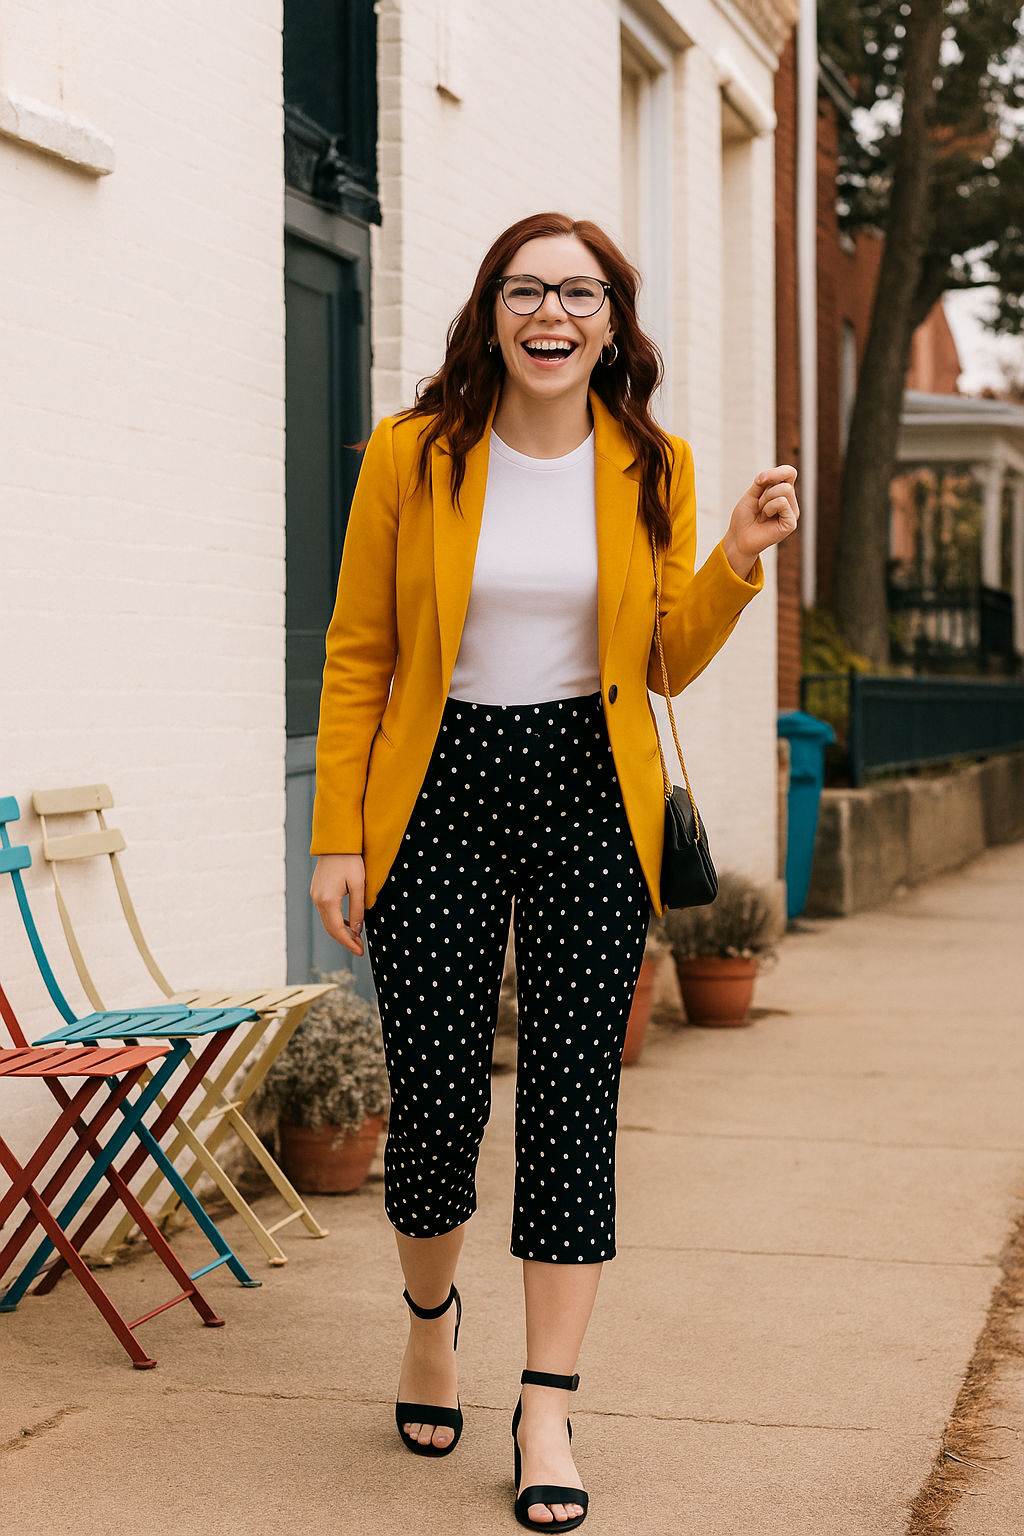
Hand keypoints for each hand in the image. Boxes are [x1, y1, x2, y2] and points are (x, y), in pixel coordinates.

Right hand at [310, 853, 365, 956]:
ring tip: (357, 938)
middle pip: (330, 929)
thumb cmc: (350, 861)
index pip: (337, 930)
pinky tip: (348, 924)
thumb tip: (357, 930)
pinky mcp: (317, 891)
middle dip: (345, 941)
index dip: (349, 943)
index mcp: (328, 900)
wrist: (336, 842)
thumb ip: (358, 909)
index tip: (360, 951)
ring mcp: (315, 895)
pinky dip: (336, 921)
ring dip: (341, 932)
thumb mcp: (359, 885)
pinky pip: (326, 912)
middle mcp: (318, 900)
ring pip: (327, 922)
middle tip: (360, 948)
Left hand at [722, 465, 798, 579]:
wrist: (739, 538)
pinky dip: (769, 508)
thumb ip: (764, 481)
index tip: (758, 481)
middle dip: (766, 491)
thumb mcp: (752, 494)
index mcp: (782, 493)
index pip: (789, 472)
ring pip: (785, 490)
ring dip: (766, 500)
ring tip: (762, 513)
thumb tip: (772, 474)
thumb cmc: (745, 518)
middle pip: (785, 481)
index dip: (775, 472)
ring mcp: (792, 512)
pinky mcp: (791, 523)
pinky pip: (782, 503)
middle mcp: (790, 502)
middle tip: (759, 505)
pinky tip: (766, 518)